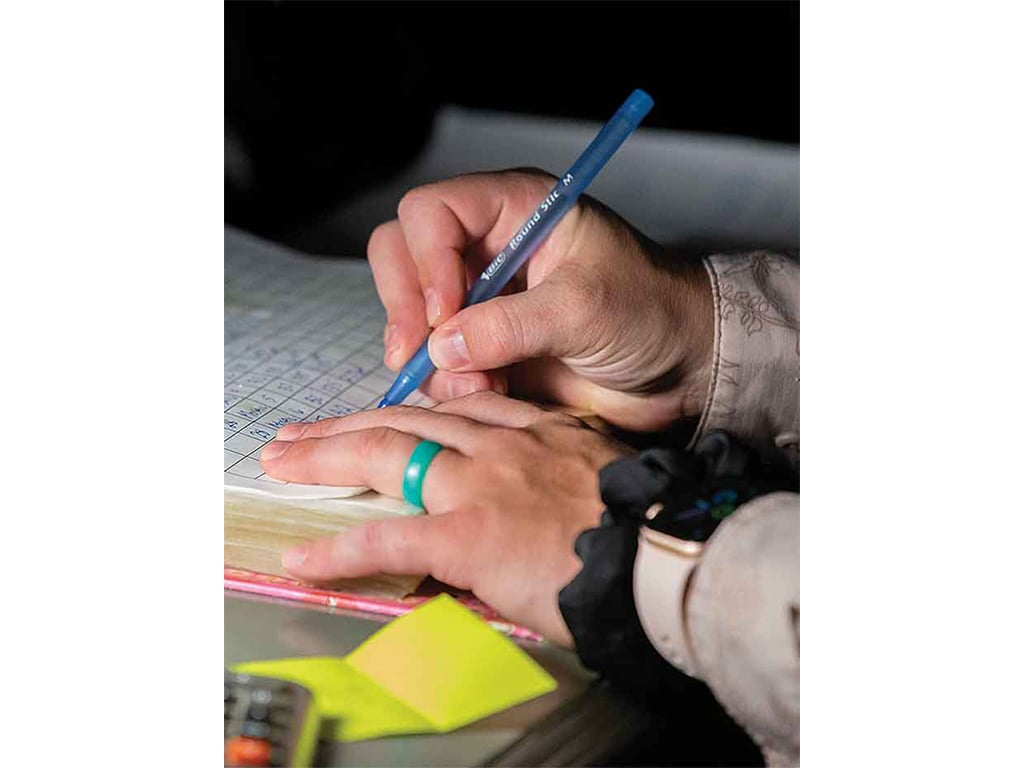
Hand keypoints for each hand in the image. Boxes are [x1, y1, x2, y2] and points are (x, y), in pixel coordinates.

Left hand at [260, 392, 627, 645]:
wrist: (667, 552)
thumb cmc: (650, 525)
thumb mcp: (605, 480)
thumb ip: (562, 478)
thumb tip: (537, 504)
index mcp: (538, 430)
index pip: (457, 409)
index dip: (407, 409)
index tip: (380, 415)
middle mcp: (503, 443)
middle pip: (407, 419)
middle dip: (346, 425)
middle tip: (301, 432)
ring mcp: (482, 483)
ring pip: (387, 453)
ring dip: (325, 458)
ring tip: (283, 462)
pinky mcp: (470, 534)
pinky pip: (389, 539)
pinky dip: (340, 550)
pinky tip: (305, 557)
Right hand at [370, 170, 713, 430]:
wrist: (680, 367)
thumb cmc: (651, 312)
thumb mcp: (585, 309)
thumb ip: (510, 325)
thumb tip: (441, 346)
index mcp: (517, 208)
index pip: (432, 212)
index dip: (426, 261)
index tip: (443, 315)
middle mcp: (489, 246)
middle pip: (400, 254)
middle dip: (405, 309)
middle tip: (422, 355)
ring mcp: (481, 296)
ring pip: (409, 313)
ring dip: (429, 356)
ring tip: (479, 386)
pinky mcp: (482, 343)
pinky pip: (433, 358)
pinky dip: (446, 382)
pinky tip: (487, 394)